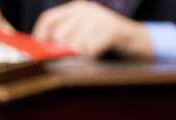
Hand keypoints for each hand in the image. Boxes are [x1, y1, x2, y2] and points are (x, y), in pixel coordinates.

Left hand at [33, 0, 152, 58]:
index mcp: (76, 8)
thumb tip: (39, 49)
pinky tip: (98, 53)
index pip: (48, 19)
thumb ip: (63, 36)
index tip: (38, 49)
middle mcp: (86, 10)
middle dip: (63, 49)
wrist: (136, 39)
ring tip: (89, 52)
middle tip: (74, 53)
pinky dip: (92, 55)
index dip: (40, 35)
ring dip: (80, 54)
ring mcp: (99, 18)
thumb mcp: (82, 32)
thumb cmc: (103, 39)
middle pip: (60, 35)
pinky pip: (90, 49)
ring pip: (74, 44)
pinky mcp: (111, 30)